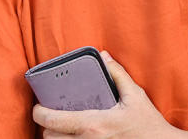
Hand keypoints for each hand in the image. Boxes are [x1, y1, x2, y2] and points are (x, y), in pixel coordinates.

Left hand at [33, 51, 176, 138]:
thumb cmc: (148, 124)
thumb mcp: (136, 96)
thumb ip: (118, 75)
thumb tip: (104, 57)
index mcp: (94, 124)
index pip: (53, 121)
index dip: (39, 112)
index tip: (39, 106)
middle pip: (49, 138)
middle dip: (46, 127)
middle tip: (53, 115)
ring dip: (56, 137)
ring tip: (63, 127)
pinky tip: (76, 135)